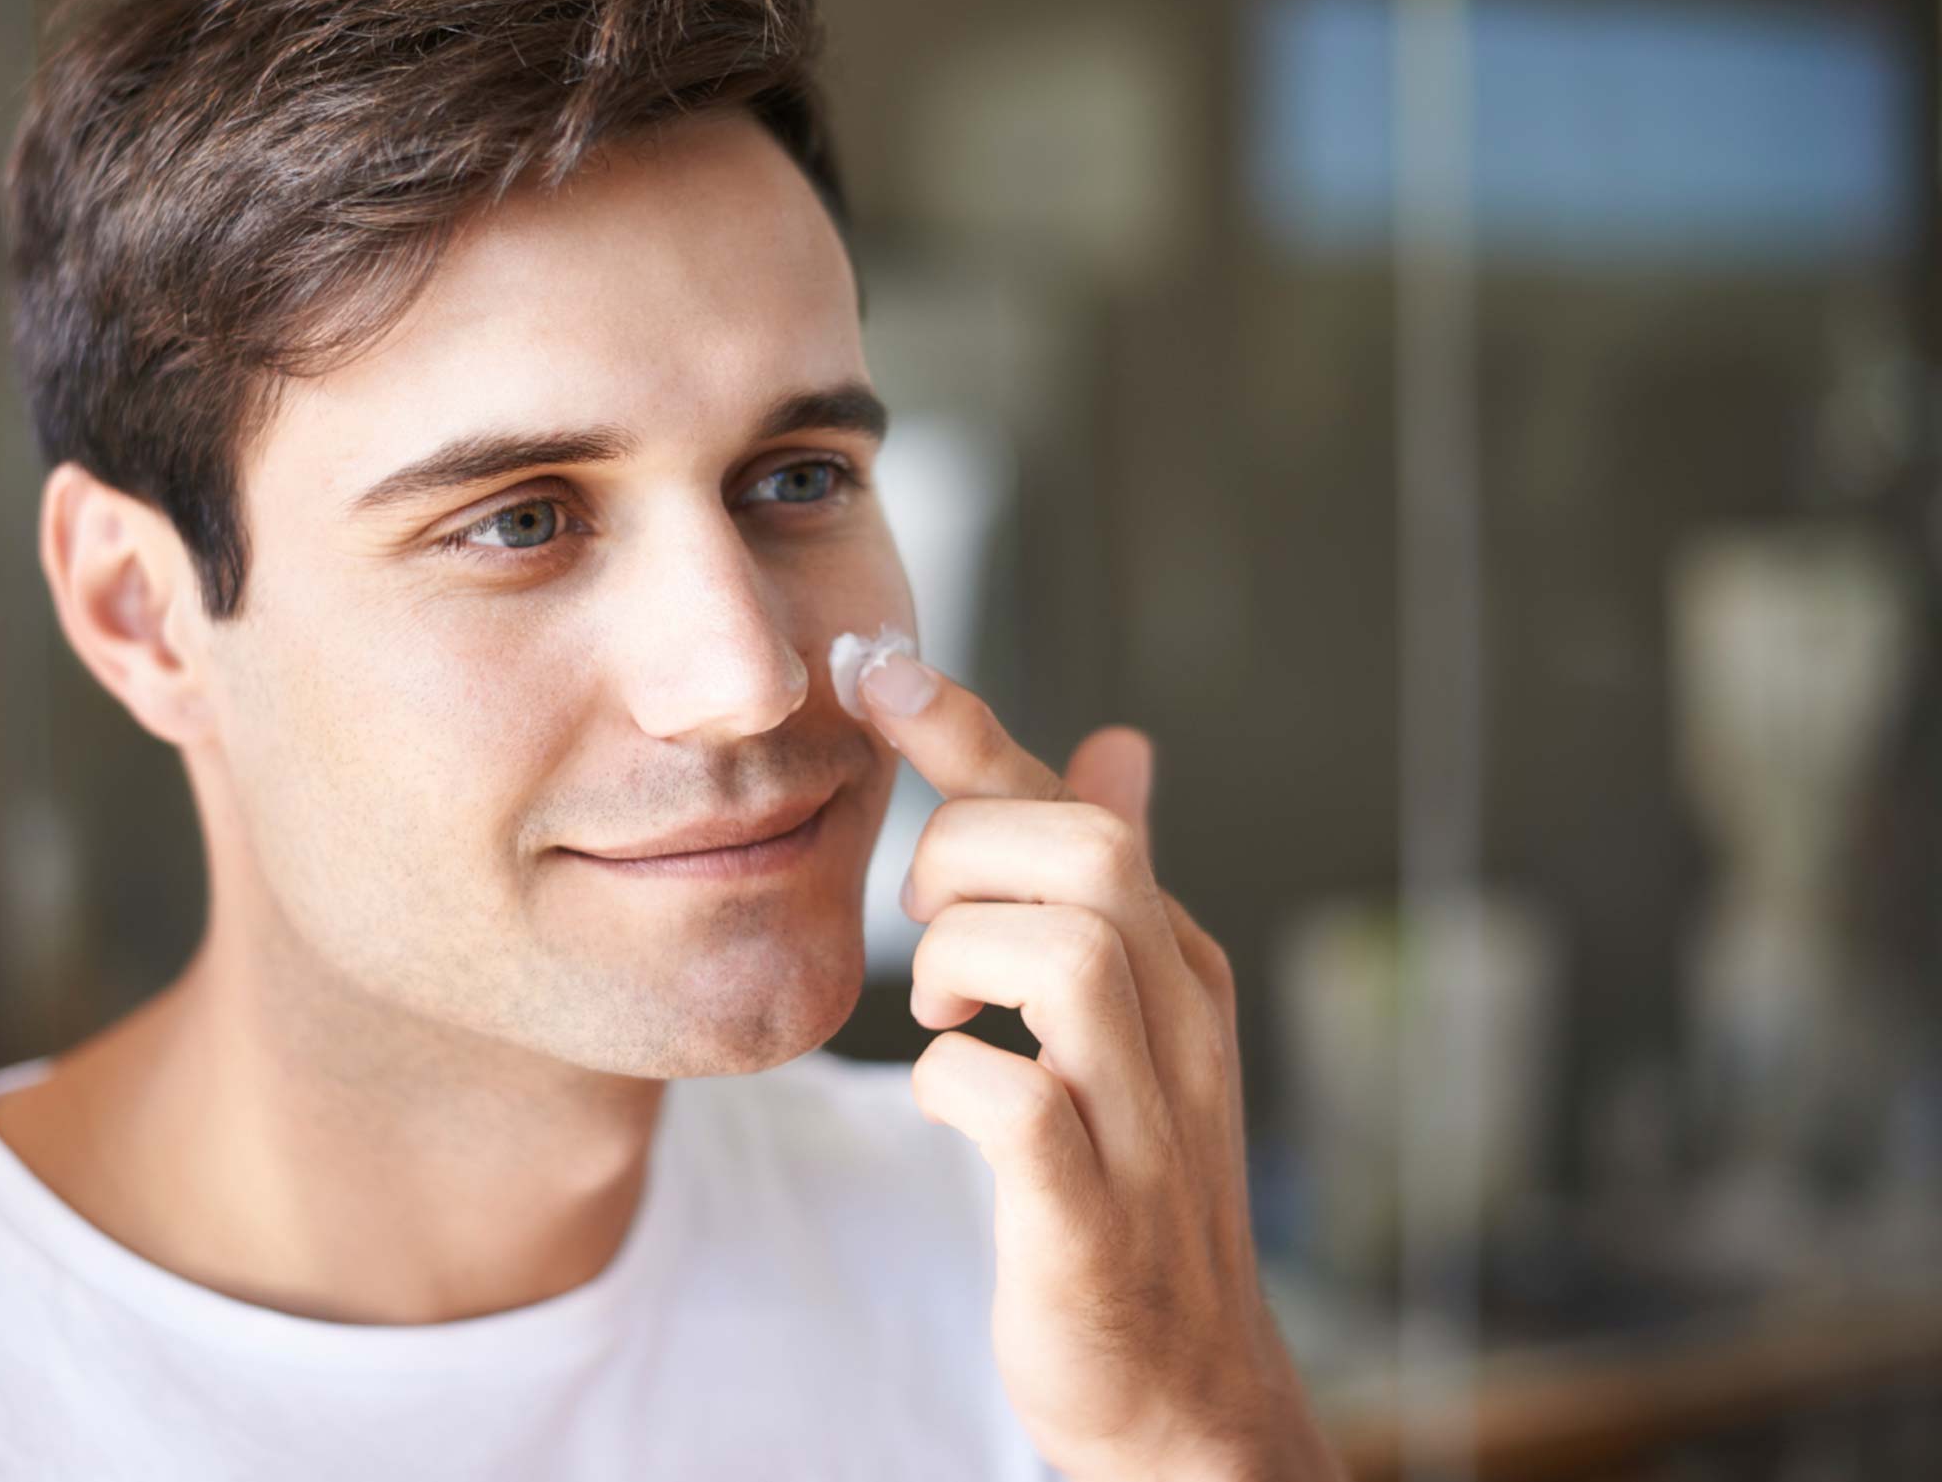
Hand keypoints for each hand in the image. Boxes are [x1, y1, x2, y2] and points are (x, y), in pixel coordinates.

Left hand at [859, 652, 1343, 1481]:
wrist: (1182, 1386)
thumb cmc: (1130, 1181)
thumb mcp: (1129, 1017)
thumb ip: (1106, 886)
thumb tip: (1114, 741)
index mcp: (1174, 961)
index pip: (1075, 803)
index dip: (967, 728)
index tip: (872, 669)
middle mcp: (1178, 1021)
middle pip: (1081, 850)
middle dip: (962, 861)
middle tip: (927, 943)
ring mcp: (1145, 1119)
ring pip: (1063, 950)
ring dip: (962, 962)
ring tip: (948, 1011)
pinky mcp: (1090, 1216)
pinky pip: (1014, 1100)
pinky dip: (954, 1079)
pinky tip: (953, 1094)